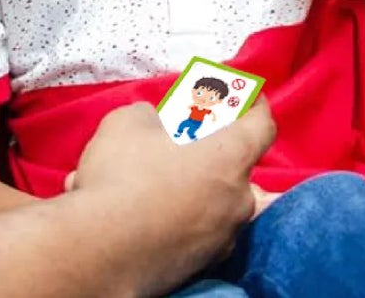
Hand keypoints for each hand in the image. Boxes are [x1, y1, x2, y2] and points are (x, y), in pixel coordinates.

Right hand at [67, 102, 274, 294]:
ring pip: (212, 200)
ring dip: (188, 186)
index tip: (249, 97)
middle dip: (211, 152)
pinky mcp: (202, 266)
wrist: (102, 252)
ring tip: (144, 180)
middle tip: (179, 142)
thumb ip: (156, 117)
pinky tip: (139, 213)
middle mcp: (237, 200)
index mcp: (230, 156)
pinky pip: (194, 230)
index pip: (262, 125)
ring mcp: (222, 238)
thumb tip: (159, 126)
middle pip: (236, 167)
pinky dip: (175, 218)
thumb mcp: (131, 120)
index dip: (256, 106)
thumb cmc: (124, 174)